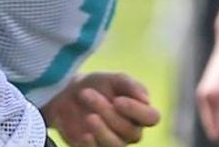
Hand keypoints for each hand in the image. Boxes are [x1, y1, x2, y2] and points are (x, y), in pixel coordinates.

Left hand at [42, 71, 159, 146]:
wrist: (67, 93)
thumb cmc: (96, 85)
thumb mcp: (112, 78)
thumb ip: (129, 84)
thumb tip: (146, 99)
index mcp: (139, 112)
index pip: (152, 118)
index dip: (136, 111)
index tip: (117, 100)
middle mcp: (130, 131)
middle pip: (130, 131)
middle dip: (108, 112)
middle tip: (87, 94)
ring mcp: (113, 141)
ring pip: (116, 145)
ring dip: (102, 130)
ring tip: (88, 116)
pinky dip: (92, 145)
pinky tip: (84, 135)